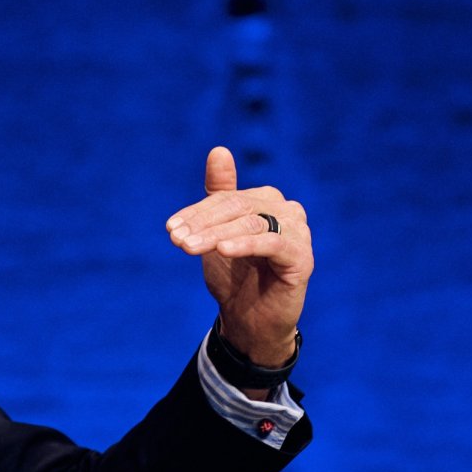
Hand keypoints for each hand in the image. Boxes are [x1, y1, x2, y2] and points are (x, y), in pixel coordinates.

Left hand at [166, 146, 312, 367]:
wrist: (249, 321)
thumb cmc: (234, 276)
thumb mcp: (217, 234)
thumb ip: (219, 194)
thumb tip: (218, 150)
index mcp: (265, 201)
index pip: (226, 198)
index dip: (196, 212)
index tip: (170, 228)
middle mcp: (286, 211)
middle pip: (238, 207)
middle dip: (203, 223)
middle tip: (176, 239)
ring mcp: (297, 233)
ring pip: (251, 223)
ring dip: (215, 235)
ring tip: (189, 248)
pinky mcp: (301, 257)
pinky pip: (271, 244)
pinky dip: (244, 244)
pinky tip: (222, 251)